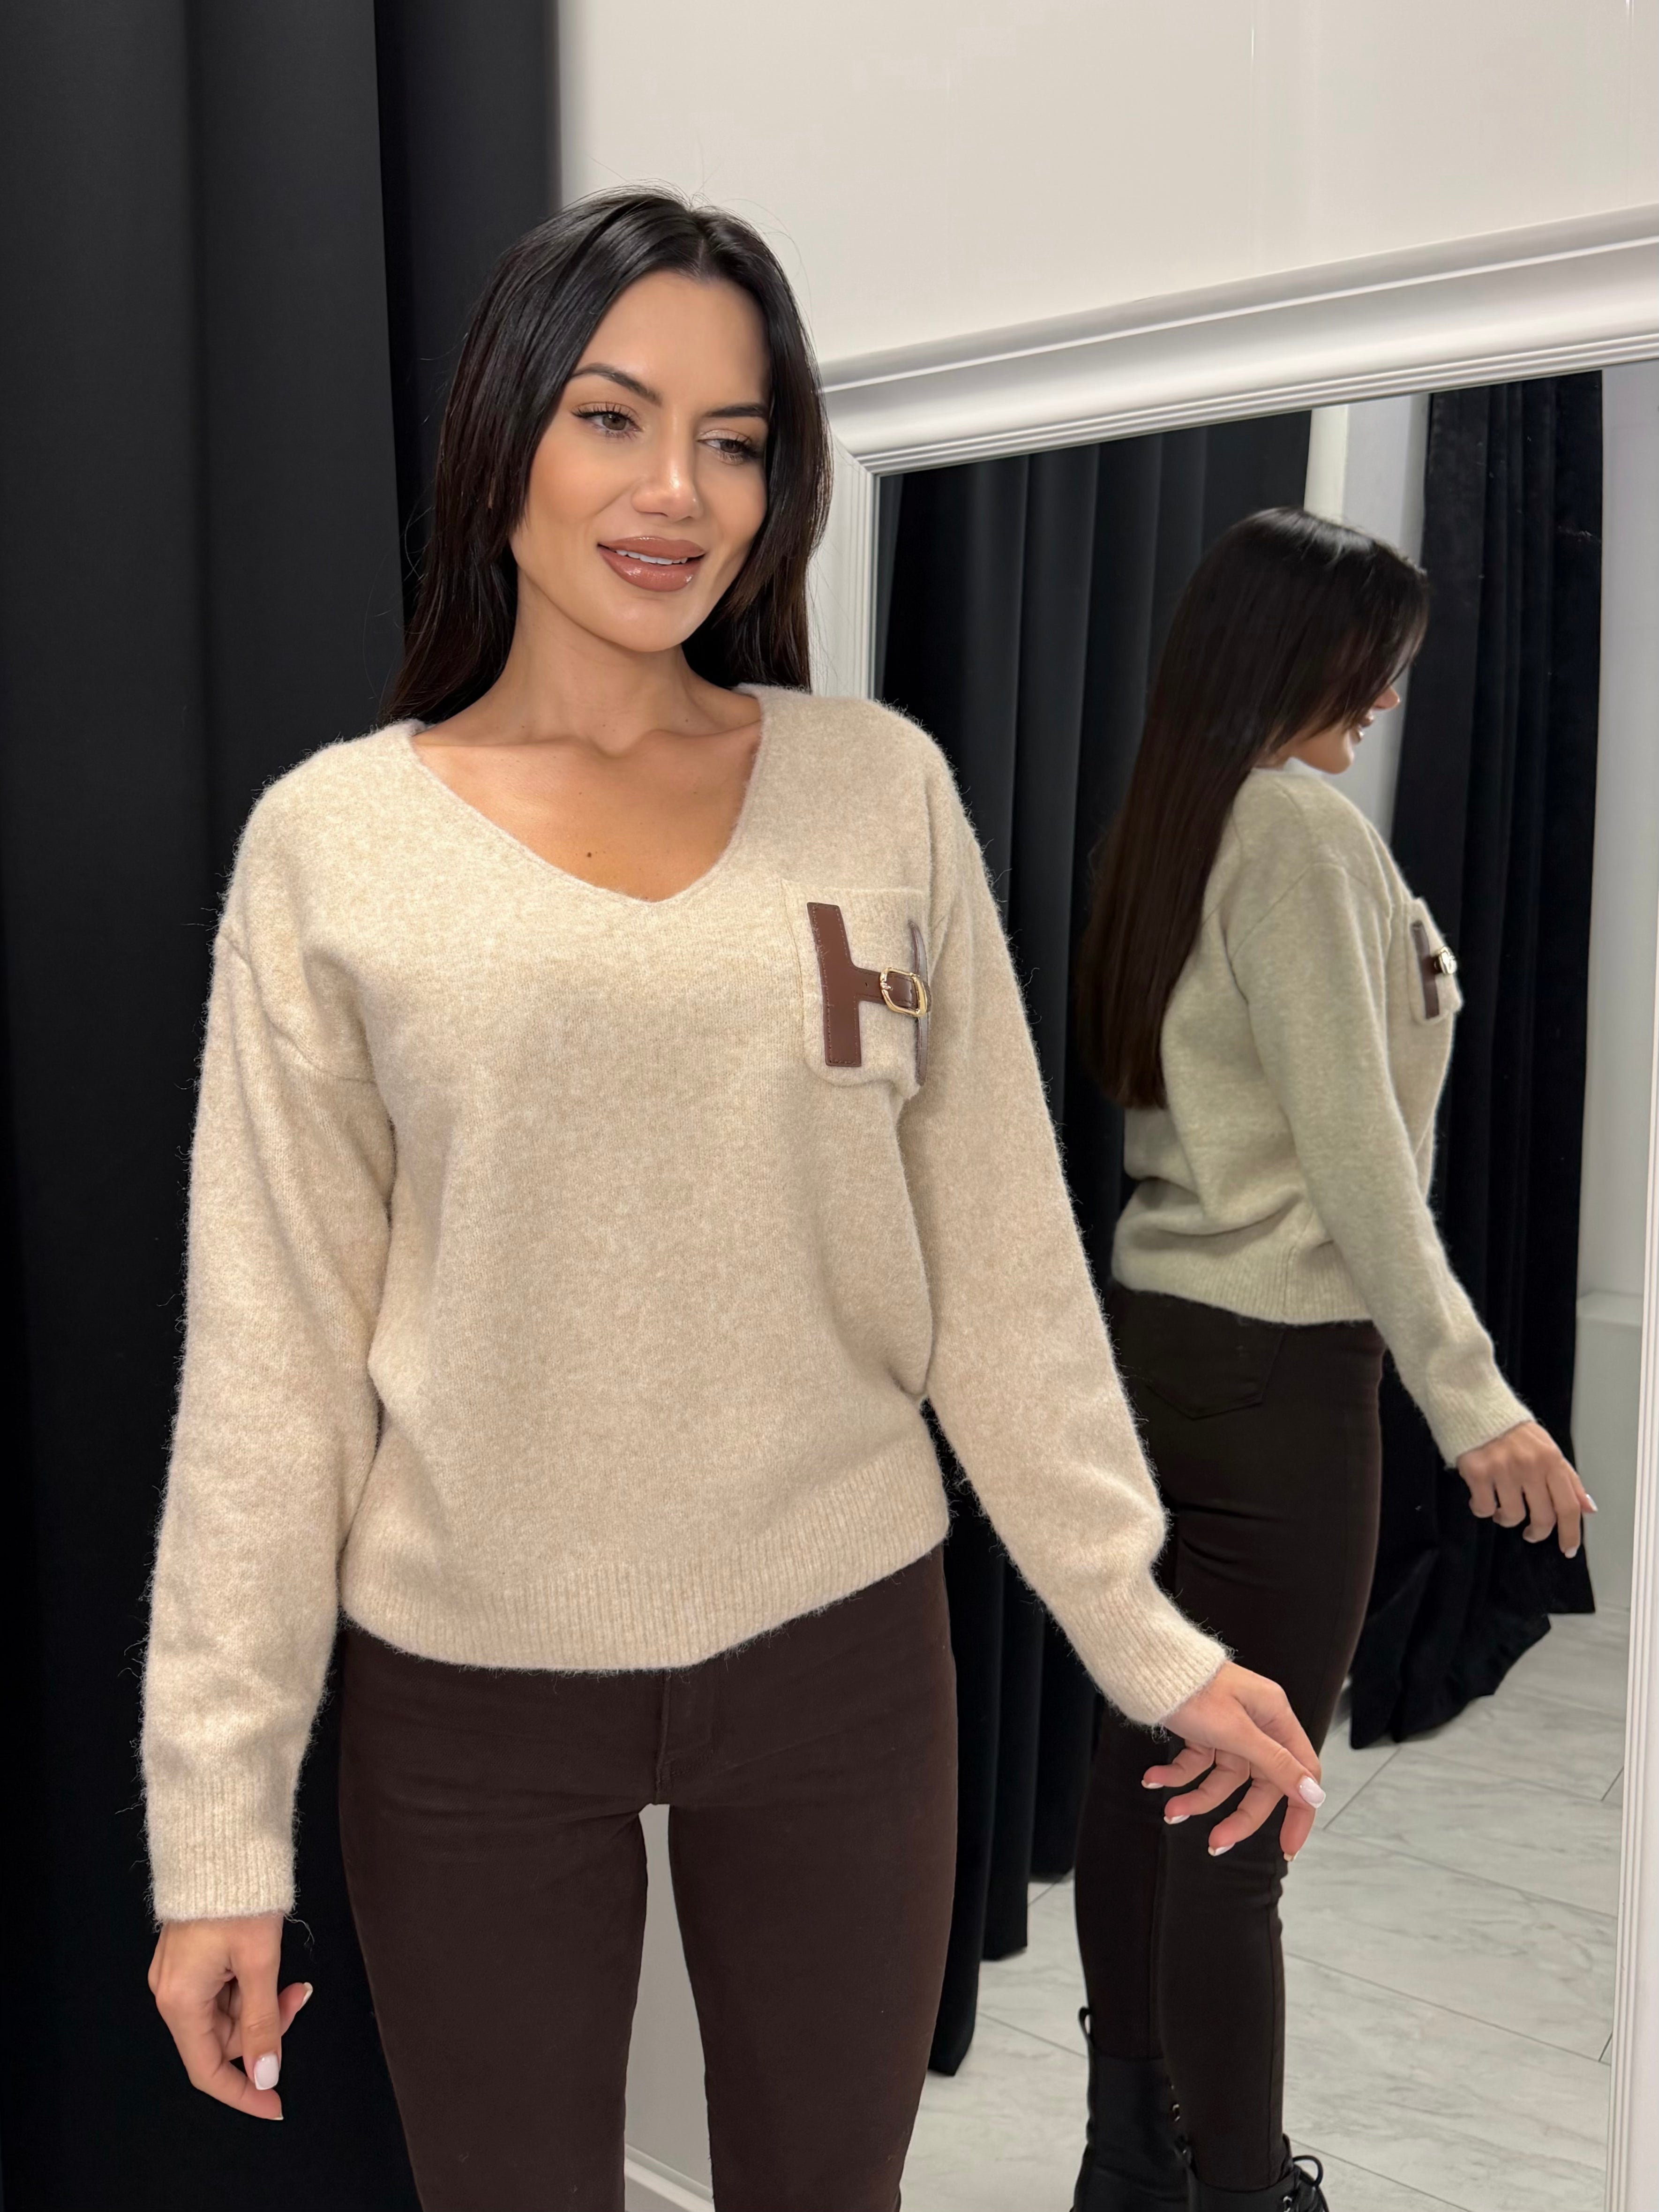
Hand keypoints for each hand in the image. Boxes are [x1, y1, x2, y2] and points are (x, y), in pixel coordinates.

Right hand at [149, 1914, 311, 2119]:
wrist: (221, 1843)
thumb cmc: (238, 1897)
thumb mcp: (259, 1963)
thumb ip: (263, 2023)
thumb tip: (266, 2074)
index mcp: (179, 2000)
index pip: (208, 2069)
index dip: (244, 2092)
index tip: (276, 2105)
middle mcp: (171, 1992)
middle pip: (221, 2039)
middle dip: (265, 2028)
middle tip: (298, 1996)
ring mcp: (179, 1975)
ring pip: (226, 2014)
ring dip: (261, 2003)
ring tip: (288, 1975)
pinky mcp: (190, 1958)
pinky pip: (222, 1990)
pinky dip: (249, 1985)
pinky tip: (266, 1963)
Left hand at [1145, 1661, 1324, 1860]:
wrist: (1148, 1664)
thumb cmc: (1195, 1688)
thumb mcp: (1237, 1731)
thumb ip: (1275, 1764)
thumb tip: (1314, 1794)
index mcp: (1275, 1718)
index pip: (1301, 1773)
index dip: (1298, 1813)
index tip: (1288, 1848)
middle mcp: (1257, 1725)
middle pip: (1259, 1785)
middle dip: (1236, 1816)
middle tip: (1216, 1843)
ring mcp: (1229, 1729)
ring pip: (1223, 1779)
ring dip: (1197, 1798)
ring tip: (1171, 1812)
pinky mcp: (1203, 1730)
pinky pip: (1197, 1763)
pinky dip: (1176, 1775)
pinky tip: (1153, 1779)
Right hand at [1458, 1421, 1594, 1556]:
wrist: (1476, 1407)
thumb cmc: (1513, 1432)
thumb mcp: (1548, 1449)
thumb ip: (1569, 1480)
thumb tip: (1588, 1508)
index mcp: (1551, 1460)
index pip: (1568, 1506)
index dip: (1571, 1533)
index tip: (1568, 1548)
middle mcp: (1530, 1466)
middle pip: (1543, 1517)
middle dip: (1537, 1532)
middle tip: (1531, 1532)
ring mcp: (1502, 1469)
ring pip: (1512, 1516)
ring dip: (1506, 1519)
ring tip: (1502, 1508)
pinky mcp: (1476, 1472)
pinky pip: (1483, 1508)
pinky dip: (1483, 1509)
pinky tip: (1483, 1498)